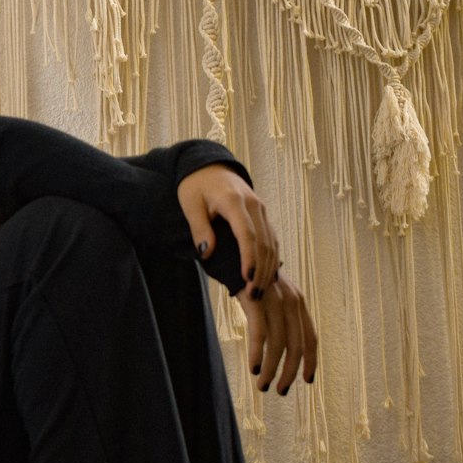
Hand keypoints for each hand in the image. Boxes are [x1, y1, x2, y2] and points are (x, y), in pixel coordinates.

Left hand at [177, 164, 278, 296]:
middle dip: (261, 271)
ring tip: (260, 292)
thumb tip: (207, 253)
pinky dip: (272, 259)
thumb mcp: (191, 205)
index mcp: (234, 201)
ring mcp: (261, 209)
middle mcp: (254, 205)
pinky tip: (267, 276)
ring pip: (272, 242)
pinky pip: (272, 238)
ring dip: (269, 268)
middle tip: (254, 296)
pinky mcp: (263, 214)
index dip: (249, 259)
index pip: (247, 234)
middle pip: (264, 242)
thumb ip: (200, 229)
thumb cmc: (195, 186)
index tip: (247, 280)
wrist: (209, 167)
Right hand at [236, 275, 317, 393]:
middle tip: (280, 390)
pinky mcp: (254, 298)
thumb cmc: (245, 273)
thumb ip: (277, 313)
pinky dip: (257, 354)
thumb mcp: (268, 292)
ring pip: (278, 344)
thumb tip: (279, 340)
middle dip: (290, 372)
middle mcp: (290, 299)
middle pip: (297, 345)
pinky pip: (259, 333)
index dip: (311, 362)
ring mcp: (273, 298)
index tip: (307, 381)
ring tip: (262, 385)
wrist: (227, 246)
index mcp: (297, 300)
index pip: (310, 337)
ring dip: (272, 369)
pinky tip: (253, 369)